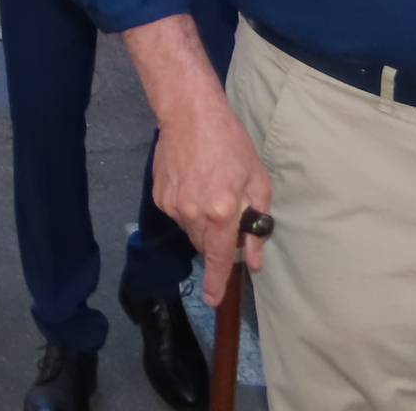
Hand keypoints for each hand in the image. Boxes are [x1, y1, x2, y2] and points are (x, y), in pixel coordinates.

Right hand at [150, 94, 272, 307]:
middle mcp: (193, 214)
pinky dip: (187, 208)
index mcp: (221, 212)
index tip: (214, 301)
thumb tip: (253, 260)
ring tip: (209, 190)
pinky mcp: (158, 196)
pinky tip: (192, 182)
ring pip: (191, 231)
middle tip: (227, 213)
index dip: (218, 282)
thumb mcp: (257, 181)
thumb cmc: (231, 144)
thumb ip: (256, 224)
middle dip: (218, 240)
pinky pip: (177, 214)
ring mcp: (172, 205)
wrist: (189, 114)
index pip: (220, 258)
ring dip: (203, 224)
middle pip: (206, 246)